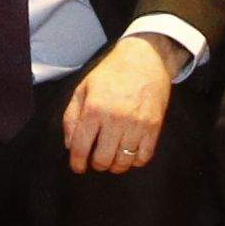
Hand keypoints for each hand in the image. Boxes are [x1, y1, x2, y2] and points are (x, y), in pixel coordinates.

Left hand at [62, 32, 178, 174]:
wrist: (145, 58)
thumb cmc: (111, 73)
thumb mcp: (83, 88)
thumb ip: (71, 117)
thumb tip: (70, 145)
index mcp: (94, 109)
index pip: (81, 147)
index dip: (77, 162)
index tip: (78, 167)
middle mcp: (115, 119)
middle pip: (103, 160)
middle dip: (97, 164)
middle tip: (96, 159)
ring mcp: (136, 124)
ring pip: (123, 162)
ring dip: (115, 165)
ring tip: (112, 157)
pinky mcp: (154, 126)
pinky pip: (143, 157)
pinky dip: (134, 161)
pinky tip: (129, 153)